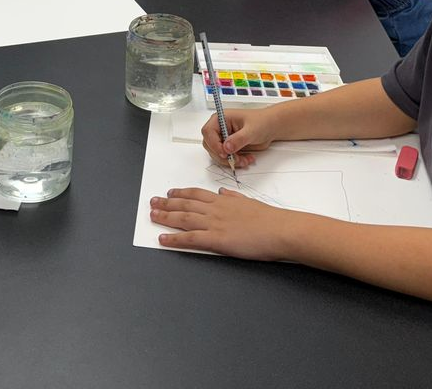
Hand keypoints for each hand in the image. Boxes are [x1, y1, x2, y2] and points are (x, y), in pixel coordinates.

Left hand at [149, 187, 298, 259]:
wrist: (279, 229)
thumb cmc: (270, 219)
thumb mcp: (249, 202)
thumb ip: (234, 197)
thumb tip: (224, 192)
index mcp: (224, 201)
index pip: (197, 194)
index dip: (181, 193)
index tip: (170, 192)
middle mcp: (216, 209)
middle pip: (185, 204)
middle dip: (166, 203)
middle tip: (153, 202)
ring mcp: (214, 224)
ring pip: (183, 218)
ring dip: (165, 216)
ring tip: (152, 215)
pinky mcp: (216, 239)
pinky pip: (189, 238)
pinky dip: (174, 238)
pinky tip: (163, 238)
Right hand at [201, 108, 277, 167]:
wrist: (271, 127)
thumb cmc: (262, 122)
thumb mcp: (251, 130)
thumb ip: (238, 139)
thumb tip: (226, 147)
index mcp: (221, 118)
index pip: (208, 131)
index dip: (213, 144)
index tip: (224, 153)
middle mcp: (220, 128)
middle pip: (210, 145)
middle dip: (222, 155)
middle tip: (235, 159)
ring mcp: (224, 138)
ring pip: (218, 154)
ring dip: (230, 161)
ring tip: (244, 160)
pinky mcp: (230, 147)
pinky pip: (227, 158)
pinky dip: (235, 162)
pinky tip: (246, 159)